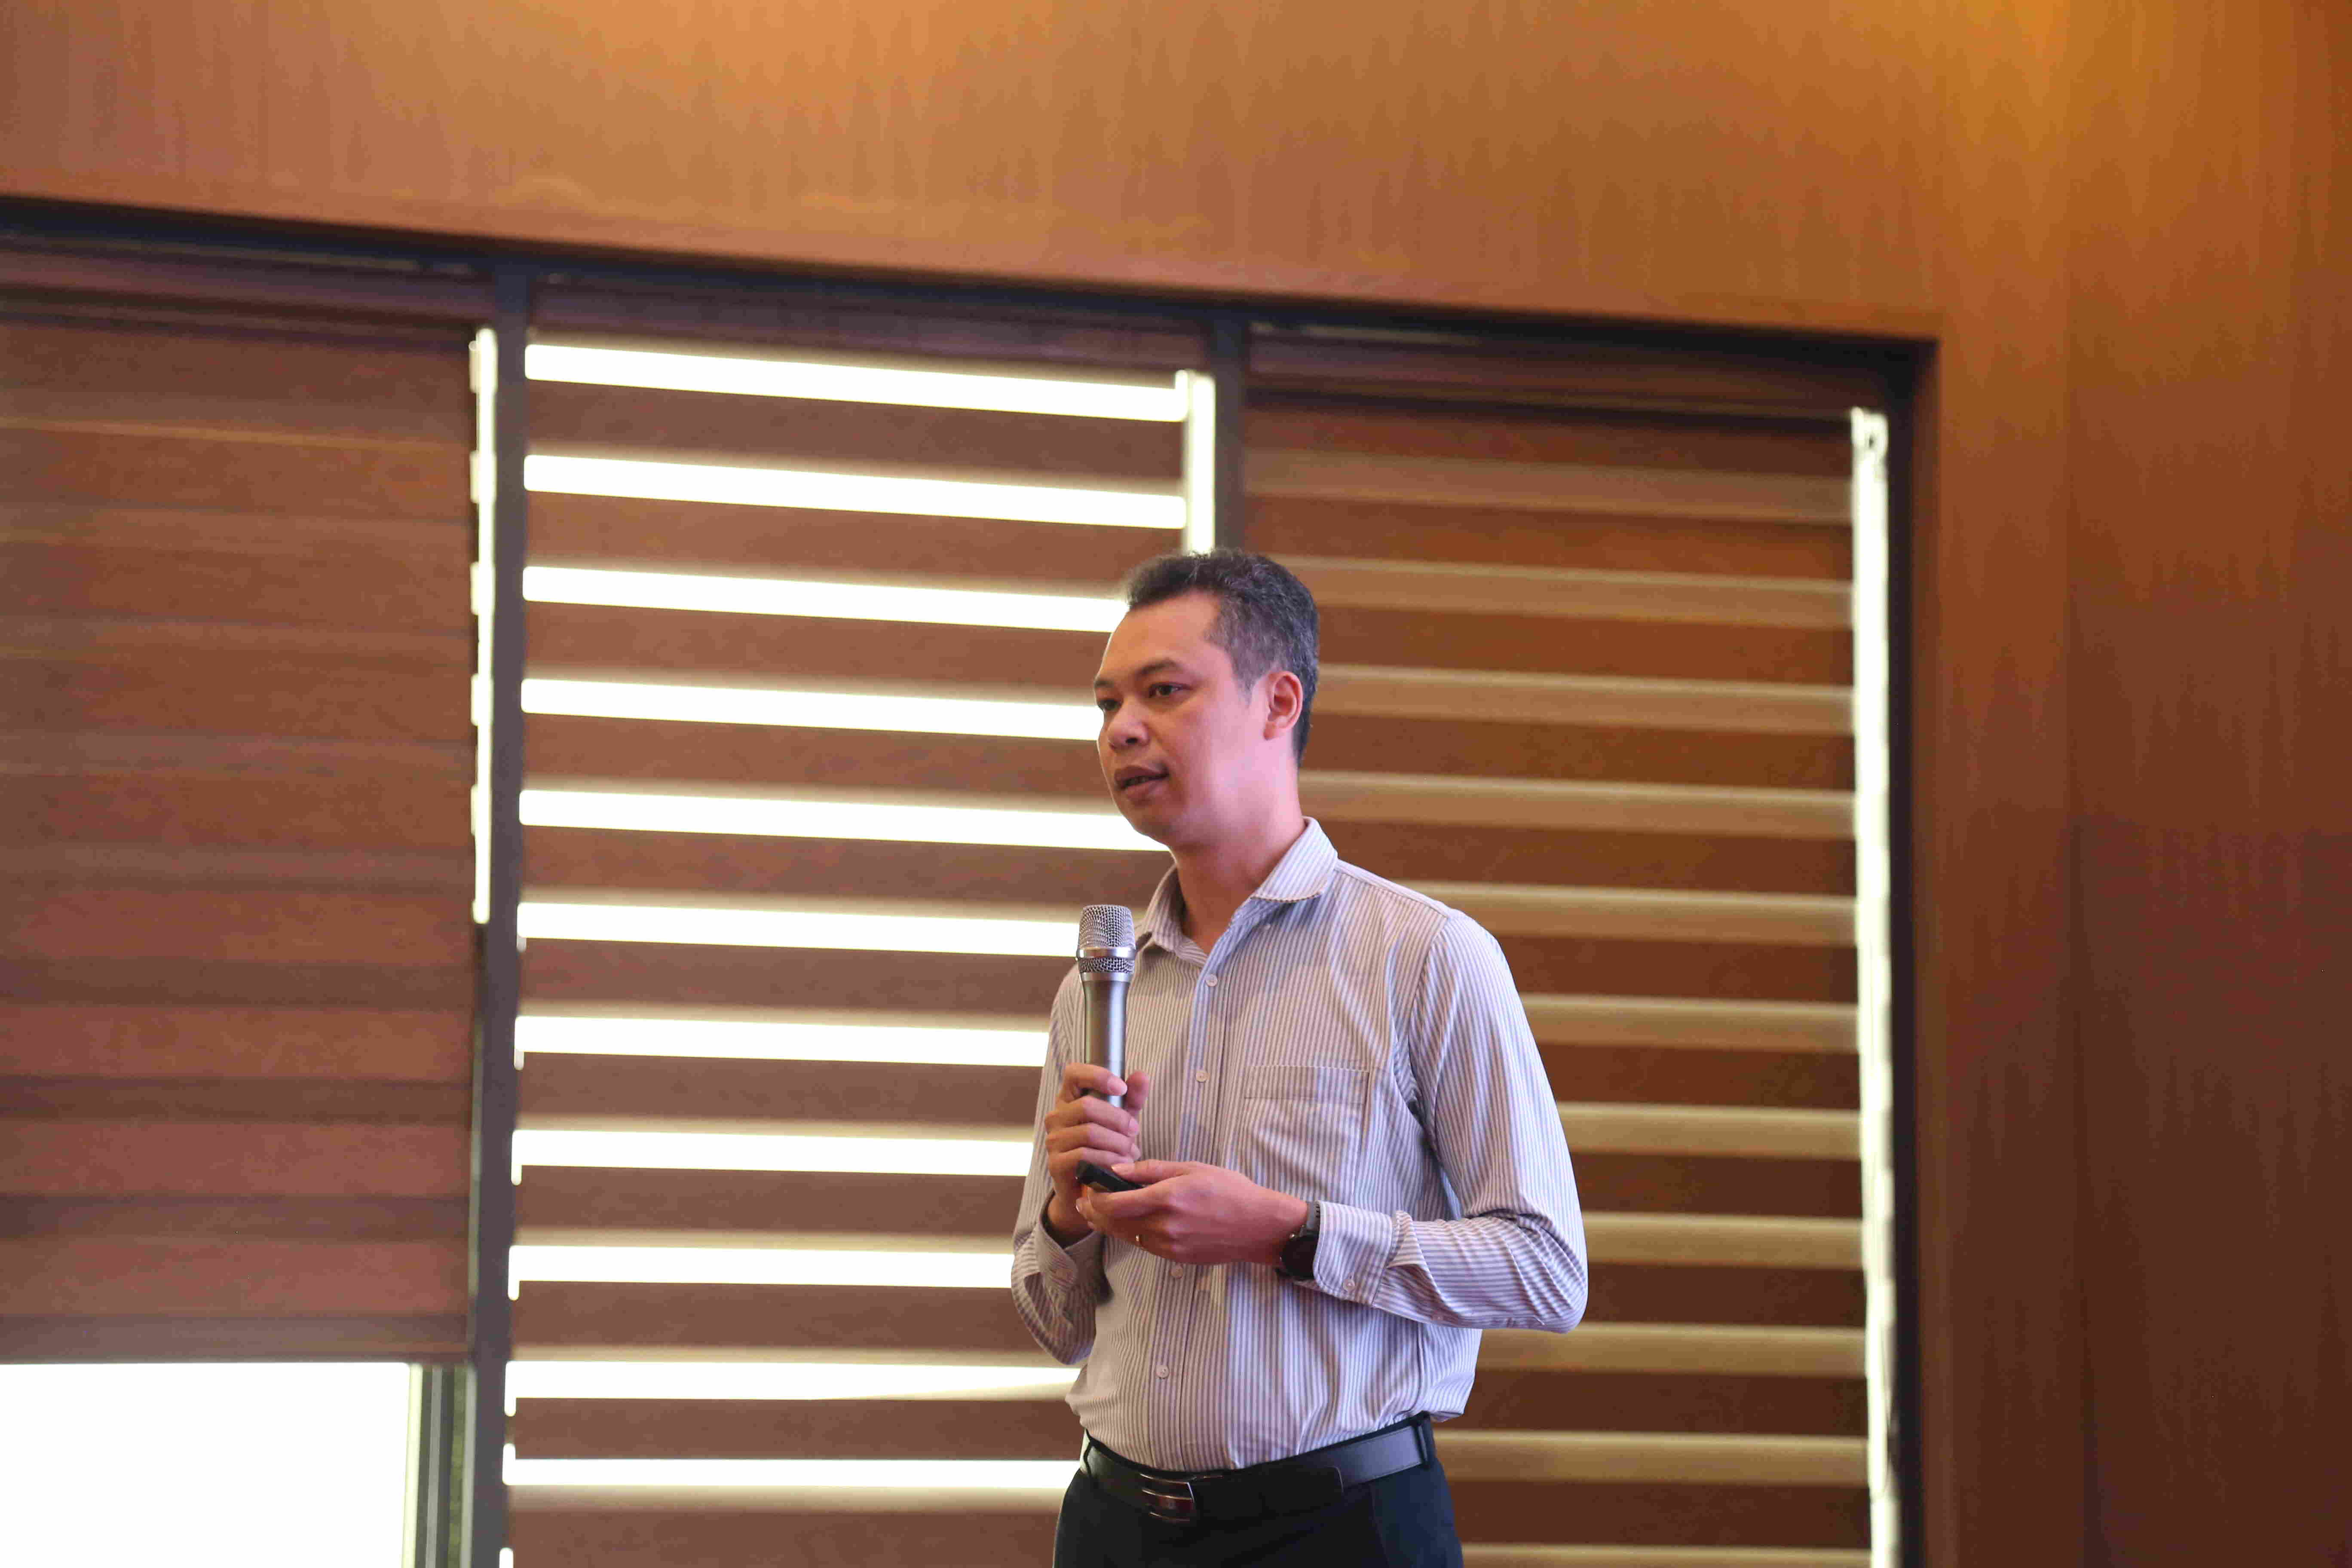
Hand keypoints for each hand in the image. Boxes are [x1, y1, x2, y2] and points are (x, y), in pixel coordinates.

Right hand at [1039, 1062, 1153, 1245]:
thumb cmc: (1106, 1147)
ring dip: (1117, 1143)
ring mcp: (1054, 1141)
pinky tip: (1121, 1165)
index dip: (1097, 1076)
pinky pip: (1084, 1156)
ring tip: (1131, 1152)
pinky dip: (1108, 1160)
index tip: (1121, 1087)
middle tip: (1134, 1131)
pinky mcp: (1056, 1164)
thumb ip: (1132, 1098)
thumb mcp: (1121, 1121)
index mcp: (1070, 1099)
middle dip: (1118, 1119)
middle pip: (1087, 1106)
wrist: (1090, 1187)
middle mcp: (1057, 1117)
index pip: (1073, 1073)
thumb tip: (1141, 1076)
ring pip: (1088, 1132)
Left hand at [1077, 1160, 1309, 1266]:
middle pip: (1114, 1222)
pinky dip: (1131, 1233)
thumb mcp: (1191, 1168)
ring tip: (1099, 1211)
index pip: (1115, 1202)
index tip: (1086, 1188)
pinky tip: (1129, 1222)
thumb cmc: (1230, 1191)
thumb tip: (1118, 1169)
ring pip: (1125, 1236)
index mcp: (1167, 1198)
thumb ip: (1151, 1169)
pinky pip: (1143, 1245)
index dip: (1094, 1197)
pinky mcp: (1175, 1257)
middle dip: (1094, 1211)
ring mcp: (1169, 1245)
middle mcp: (1164, 1225)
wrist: (1259, 1226)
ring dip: (1109, 1224)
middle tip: (1083, 1201)